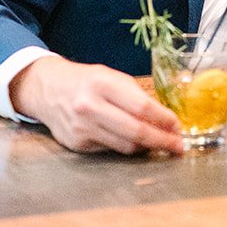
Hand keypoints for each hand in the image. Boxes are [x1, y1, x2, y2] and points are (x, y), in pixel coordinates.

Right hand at [10, 55, 184, 155]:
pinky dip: (125, 147)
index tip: (178, 127)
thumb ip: (135, 96)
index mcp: (103, 83)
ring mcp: (82, 127)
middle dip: (162, 141)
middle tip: (178, 147)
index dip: (164, 120)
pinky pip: (111, 149)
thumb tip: (164, 119)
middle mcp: (90, 106)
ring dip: (147, 147)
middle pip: (136, 131)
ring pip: (125, 146)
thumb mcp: (111, 77)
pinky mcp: (77, 144)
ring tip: (160, 144)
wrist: (48, 89)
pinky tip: (133, 142)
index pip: (141, 107)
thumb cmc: (87, 81)